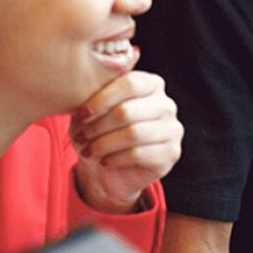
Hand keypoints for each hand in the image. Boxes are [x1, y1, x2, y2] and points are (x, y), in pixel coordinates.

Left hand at [72, 70, 181, 213]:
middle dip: (98, 126)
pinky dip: (115, 158)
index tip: (81, 114)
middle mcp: (166, 105)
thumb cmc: (103, 132)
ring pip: (133, 134)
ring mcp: (172, 129)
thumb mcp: (94, 111)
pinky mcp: (171, 153)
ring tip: (89, 150)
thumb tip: (80, 95)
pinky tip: (104, 160)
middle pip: (127, 111)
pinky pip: (138, 154)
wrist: (114, 169)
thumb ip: (93, 97)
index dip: (102, 99)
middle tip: (82, 137)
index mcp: (152, 84)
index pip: (129, 84)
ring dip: (104, 144)